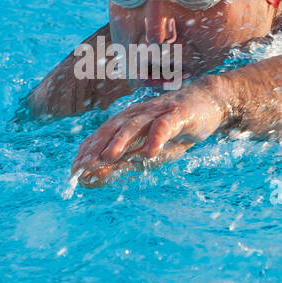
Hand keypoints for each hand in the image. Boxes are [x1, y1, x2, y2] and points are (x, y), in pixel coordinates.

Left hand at [71, 79, 231, 186]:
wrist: (208, 103)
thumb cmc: (173, 130)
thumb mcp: (148, 150)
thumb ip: (123, 163)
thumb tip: (95, 179)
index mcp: (127, 121)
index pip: (101, 136)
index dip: (87, 152)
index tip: (74, 172)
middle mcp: (137, 114)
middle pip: (112, 129)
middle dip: (95, 147)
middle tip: (82, 166)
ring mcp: (157, 112)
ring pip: (135, 125)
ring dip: (120, 141)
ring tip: (108, 158)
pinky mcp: (178, 114)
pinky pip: (165, 126)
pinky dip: (155, 138)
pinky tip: (149, 153)